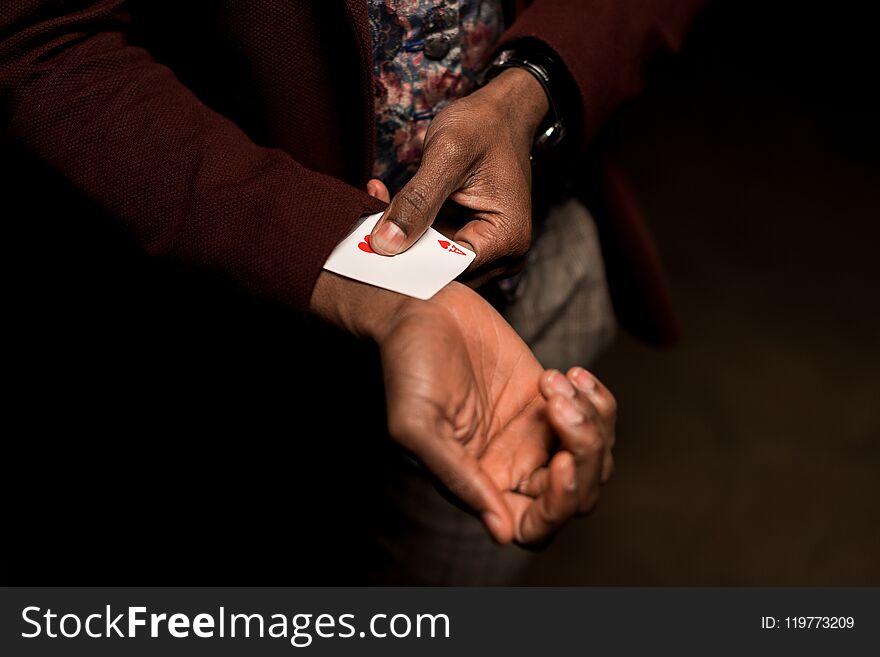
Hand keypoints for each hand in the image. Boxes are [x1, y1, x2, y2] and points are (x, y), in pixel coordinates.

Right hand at [312, 272, 615, 543]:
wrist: (422, 309)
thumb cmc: (407, 365)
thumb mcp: (417, 425)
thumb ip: (457, 478)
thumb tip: (501, 531)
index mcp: (480, 483)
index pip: (536, 526)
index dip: (560, 505)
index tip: (563, 462)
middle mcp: (512, 465)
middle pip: (577, 494)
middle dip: (585, 453)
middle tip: (559, 405)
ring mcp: (535, 433)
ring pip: (595, 456)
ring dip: (592, 420)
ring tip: (557, 382)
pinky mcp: (550, 400)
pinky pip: (597, 416)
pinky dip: (597, 398)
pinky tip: (570, 374)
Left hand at [367, 68, 547, 283]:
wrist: (502, 112)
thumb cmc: (484, 126)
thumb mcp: (447, 157)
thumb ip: (417, 202)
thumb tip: (385, 245)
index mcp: (507, 239)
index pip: (449, 270)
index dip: (409, 261)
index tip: (372, 244)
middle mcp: (503, 254)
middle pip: (441, 270)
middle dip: (402, 248)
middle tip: (366, 218)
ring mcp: (488, 249)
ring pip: (432, 260)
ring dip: (402, 235)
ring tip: (377, 200)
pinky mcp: (470, 240)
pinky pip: (433, 246)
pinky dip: (410, 228)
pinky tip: (389, 202)